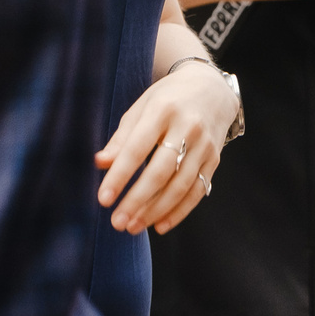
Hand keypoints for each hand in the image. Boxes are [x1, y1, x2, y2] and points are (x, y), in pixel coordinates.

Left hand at [95, 62, 236, 234]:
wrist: (211, 89)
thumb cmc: (167, 99)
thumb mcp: (141, 108)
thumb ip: (122, 138)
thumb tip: (100, 163)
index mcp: (162, 110)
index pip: (137, 148)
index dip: (120, 176)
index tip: (103, 199)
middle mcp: (187, 127)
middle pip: (161, 171)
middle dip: (137, 200)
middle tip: (117, 222)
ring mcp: (204, 145)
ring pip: (180, 186)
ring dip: (155, 211)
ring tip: (133, 226)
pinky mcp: (214, 159)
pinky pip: (197, 191)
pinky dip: (179, 211)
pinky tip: (160, 225)